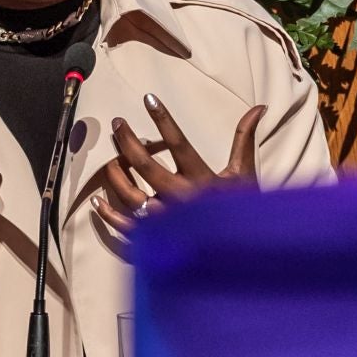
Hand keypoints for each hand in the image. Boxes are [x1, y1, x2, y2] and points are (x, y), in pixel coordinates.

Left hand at [91, 95, 265, 235]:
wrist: (241, 257)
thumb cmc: (243, 211)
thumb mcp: (245, 175)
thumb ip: (244, 140)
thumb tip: (259, 108)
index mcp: (203, 181)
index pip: (179, 144)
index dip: (163, 120)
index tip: (148, 99)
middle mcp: (182, 199)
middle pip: (146, 166)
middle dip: (128, 142)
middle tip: (117, 123)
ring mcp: (166, 221)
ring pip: (130, 195)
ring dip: (116, 175)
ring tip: (110, 160)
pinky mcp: (156, 240)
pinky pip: (125, 226)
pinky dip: (108, 214)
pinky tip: (98, 201)